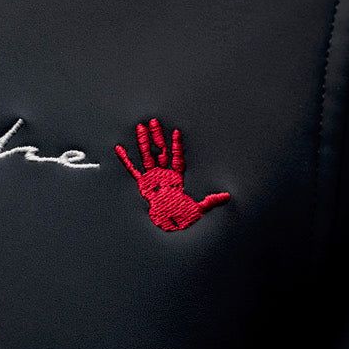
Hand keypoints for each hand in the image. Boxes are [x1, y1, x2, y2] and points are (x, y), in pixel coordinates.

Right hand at [114, 118, 230, 231]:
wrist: (168, 227)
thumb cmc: (182, 217)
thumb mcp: (199, 208)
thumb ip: (211, 201)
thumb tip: (227, 196)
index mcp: (176, 178)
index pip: (177, 158)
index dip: (177, 146)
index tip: (177, 132)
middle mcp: (164, 175)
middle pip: (160, 152)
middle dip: (157, 137)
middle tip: (154, 122)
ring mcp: (152, 178)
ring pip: (147, 156)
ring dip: (143, 142)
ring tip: (140, 128)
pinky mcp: (142, 185)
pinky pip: (133, 170)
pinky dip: (126, 160)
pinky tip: (121, 149)